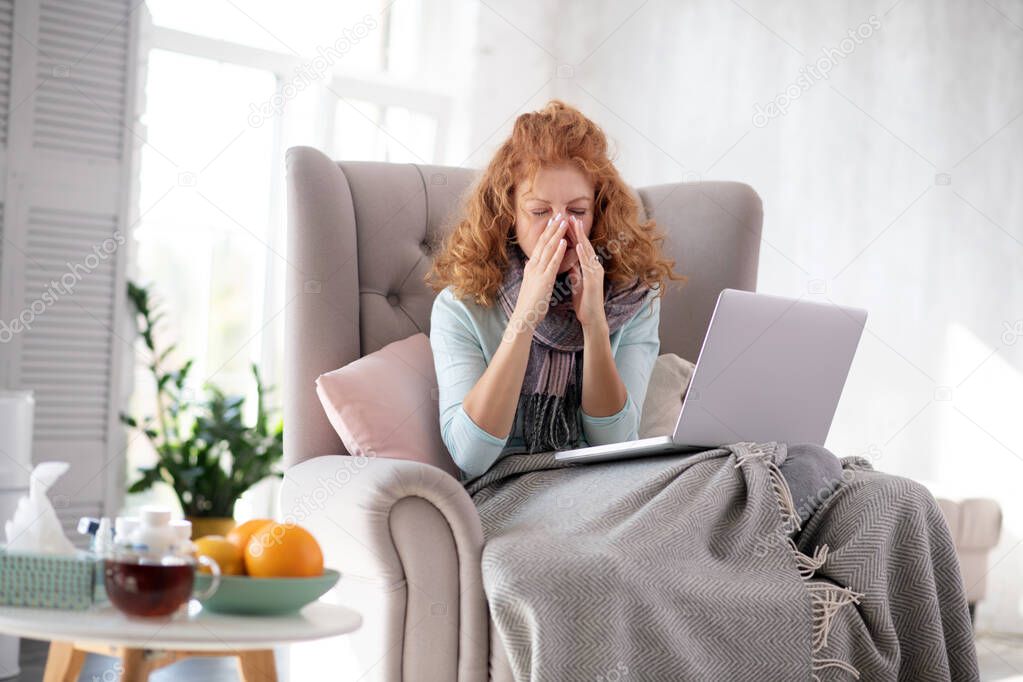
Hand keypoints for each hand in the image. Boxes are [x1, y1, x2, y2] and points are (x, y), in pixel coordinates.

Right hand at [511, 213, 568, 331]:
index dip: (547, 232)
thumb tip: (530, 263)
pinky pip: (552, 263)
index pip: (540, 245)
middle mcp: (533, 266)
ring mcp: (538, 272)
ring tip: (564, 222)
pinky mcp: (544, 280)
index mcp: (531, 267)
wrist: (523, 316)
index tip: (553, 221)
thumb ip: (532, 272)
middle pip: (543, 243)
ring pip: (548, 249)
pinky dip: (558, 251)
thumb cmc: (529, 303)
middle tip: (559, 215)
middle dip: (552, 228)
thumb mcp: (530, 284)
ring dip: (556, 234)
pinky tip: (563, 242)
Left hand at [568, 216, 606, 331]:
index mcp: (589, 267)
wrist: (592, 318)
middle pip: (585, 245)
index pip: (580, 247)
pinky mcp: (595, 281)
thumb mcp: (577, 282)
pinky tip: (578, 246)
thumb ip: (575, 270)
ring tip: (574, 224)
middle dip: (577, 230)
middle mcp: (594, 267)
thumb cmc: (585, 301)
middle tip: (570, 216)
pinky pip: (588, 265)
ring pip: (587, 251)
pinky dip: (583, 254)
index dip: (573, 235)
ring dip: (581, 237)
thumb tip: (569, 261)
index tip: (566, 222)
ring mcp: (596, 273)